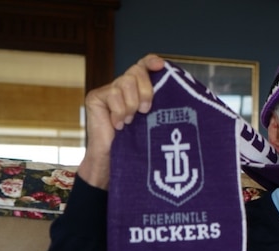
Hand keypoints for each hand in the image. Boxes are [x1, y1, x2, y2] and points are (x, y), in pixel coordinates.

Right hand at [77, 54, 165, 188]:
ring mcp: (109, 90)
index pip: (144, 65)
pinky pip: (113, 94)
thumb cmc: (139, 143)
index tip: (161, 66)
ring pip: (124, 82)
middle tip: (146, 110)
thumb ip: (161, 104)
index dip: (152, 61)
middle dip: (145, 90)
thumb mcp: (154, 121)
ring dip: (131, 105)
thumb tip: (182, 93)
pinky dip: (119, 112)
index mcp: (139, 88)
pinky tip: (118, 125)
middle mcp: (124, 86)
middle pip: (136, 71)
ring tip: (130, 121)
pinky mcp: (96, 96)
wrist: (115, 161)